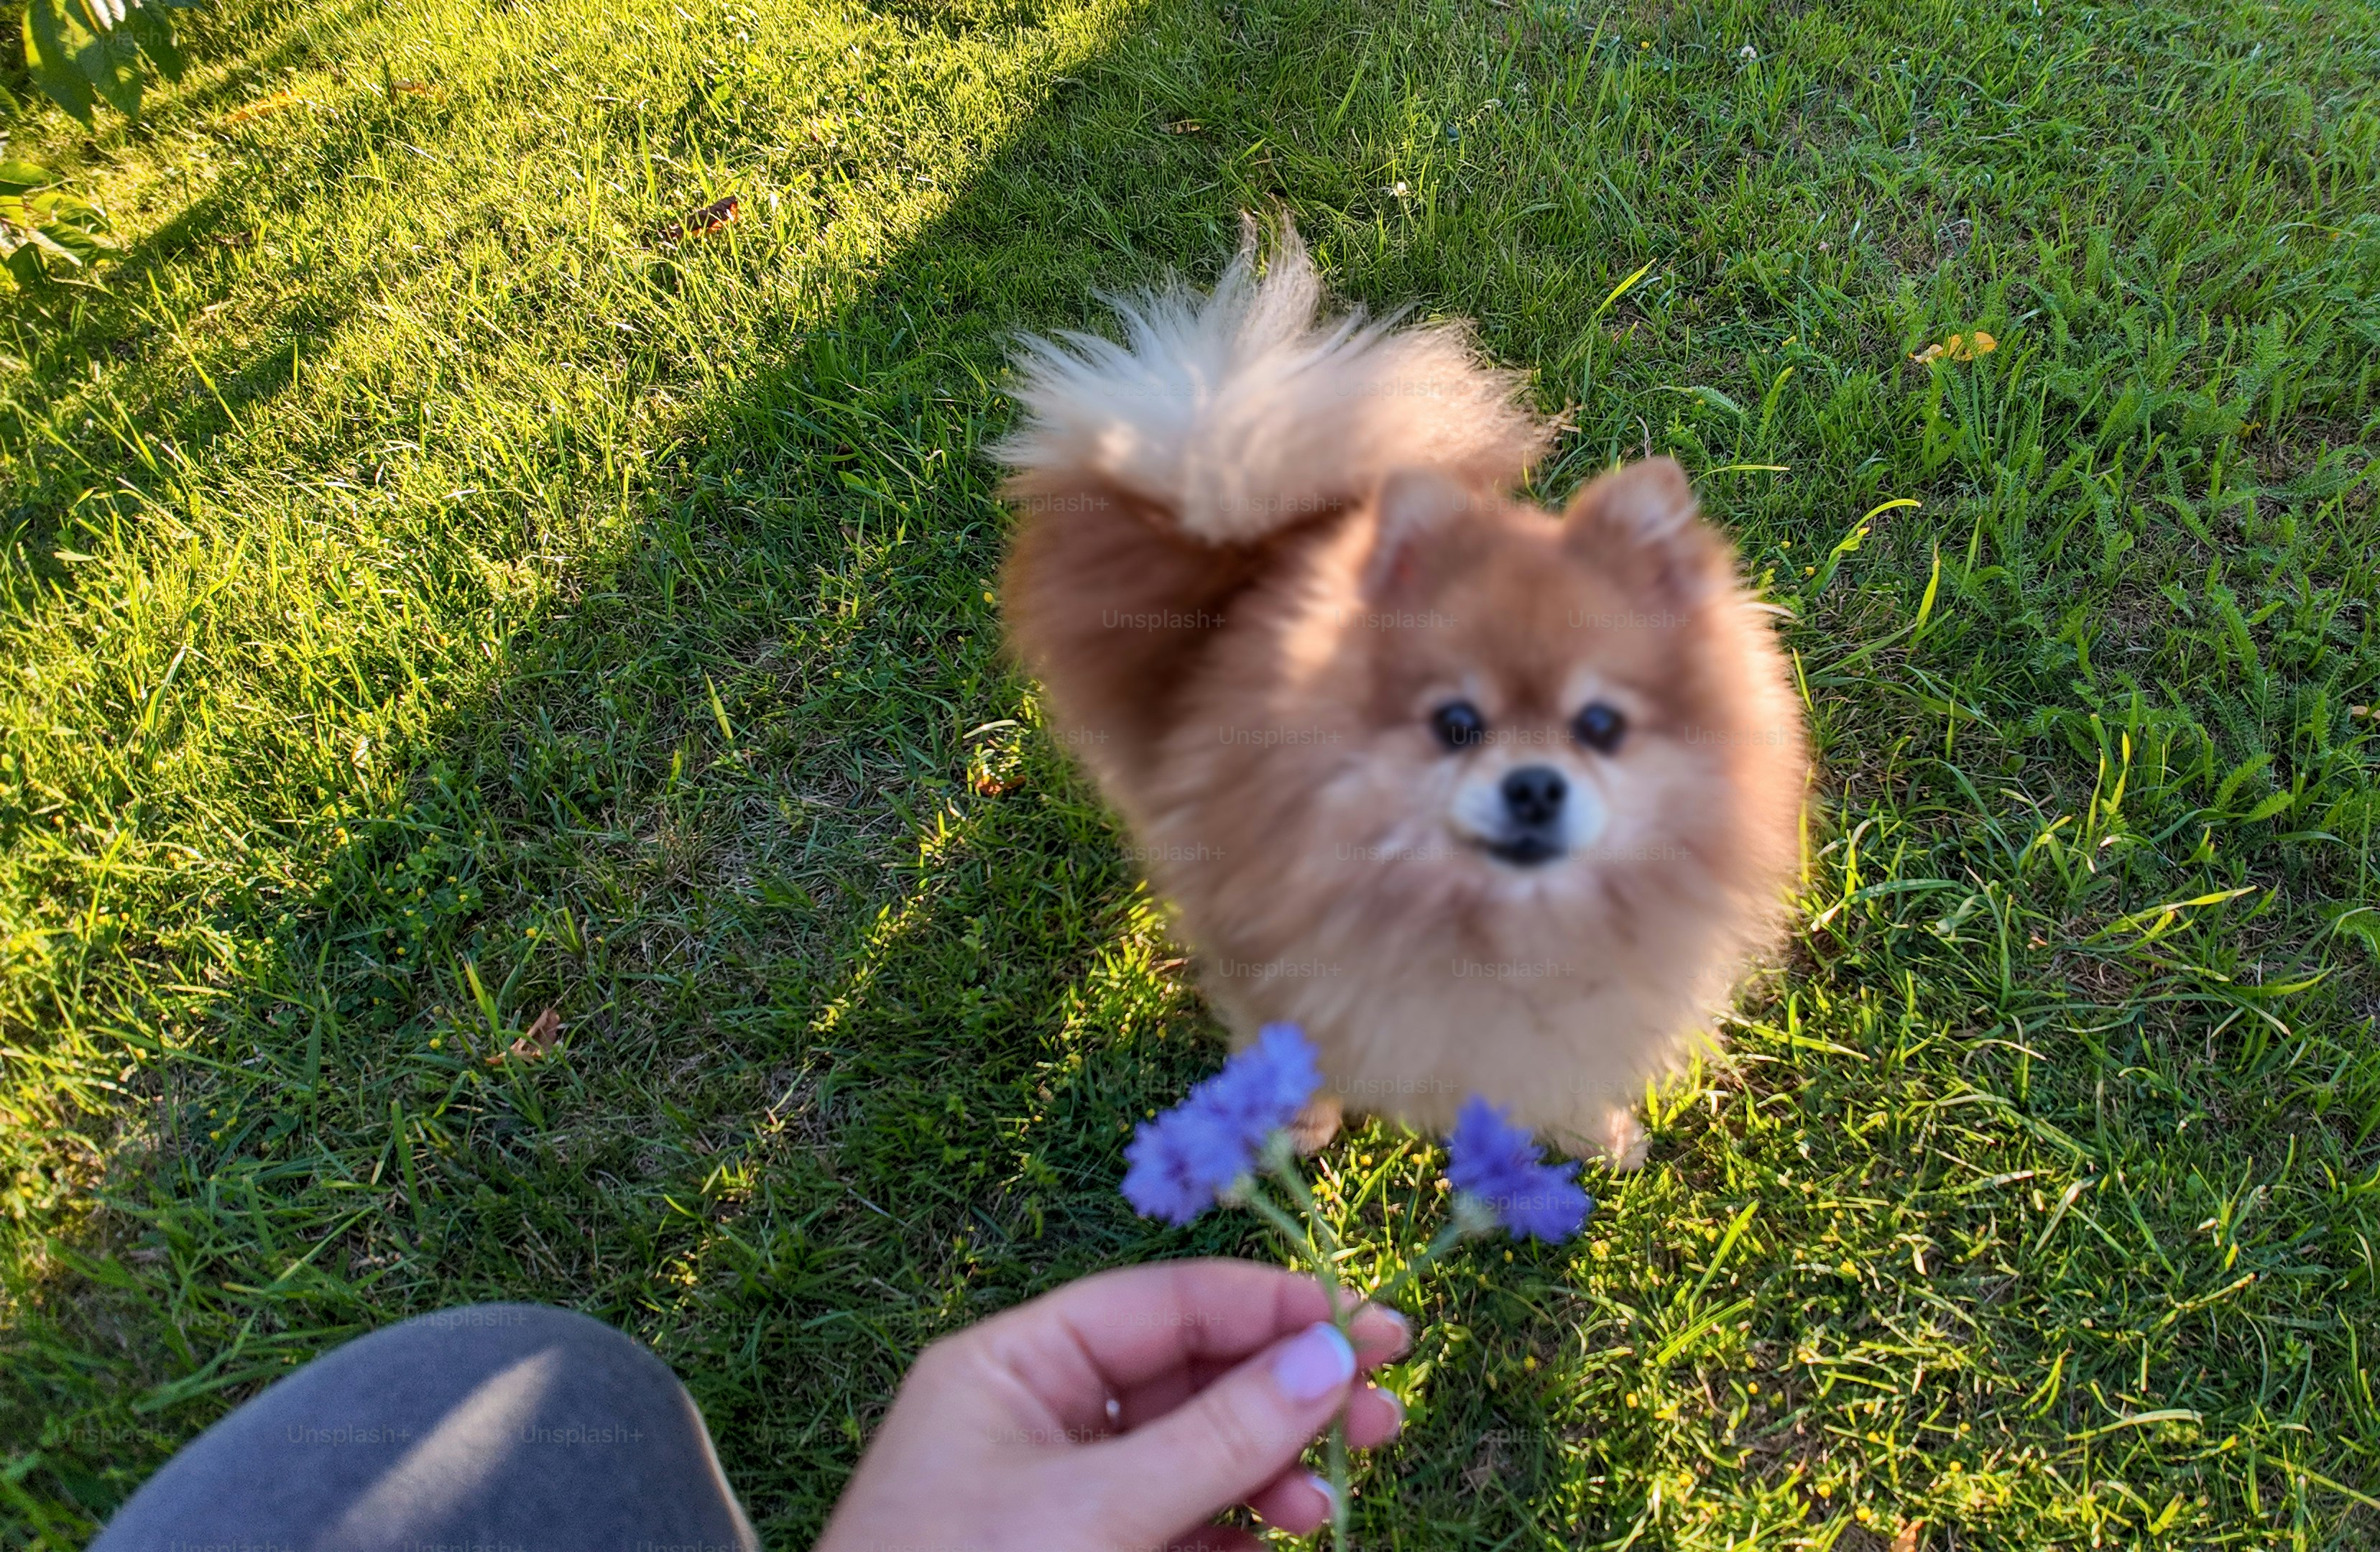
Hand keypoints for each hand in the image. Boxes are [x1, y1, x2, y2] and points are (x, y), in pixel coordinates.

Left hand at [810, 1258, 1408, 1551]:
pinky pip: (1183, 1523)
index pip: (1158, 1304)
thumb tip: (1331, 1357)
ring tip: (1334, 1497)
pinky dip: (1241, 1526)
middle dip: (1284, 1391)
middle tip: (1384, 1407)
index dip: (1266, 1307)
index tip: (1364, 1322)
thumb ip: (1218, 1438)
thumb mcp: (1096, 1513)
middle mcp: (1038, 1418)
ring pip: (1195, 1454)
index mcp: (1011, 1368)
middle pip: (1187, 1376)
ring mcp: (1063, 1499)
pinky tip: (1291, 1533)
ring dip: (1274, 1466)